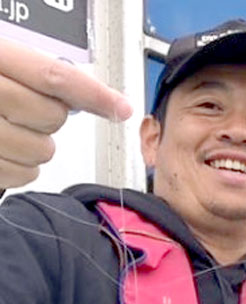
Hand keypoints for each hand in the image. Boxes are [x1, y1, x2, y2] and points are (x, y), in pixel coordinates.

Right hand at [0, 38, 131, 189]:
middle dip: (48, 118)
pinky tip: (1, 151)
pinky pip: (23, 174)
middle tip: (23, 110)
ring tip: (6, 130)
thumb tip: (85, 97)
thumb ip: (32, 73)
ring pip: (42, 150)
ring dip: (34, 145)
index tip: (120, 107)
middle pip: (51, 116)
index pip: (53, 76)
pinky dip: (19, 167)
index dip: (94, 94)